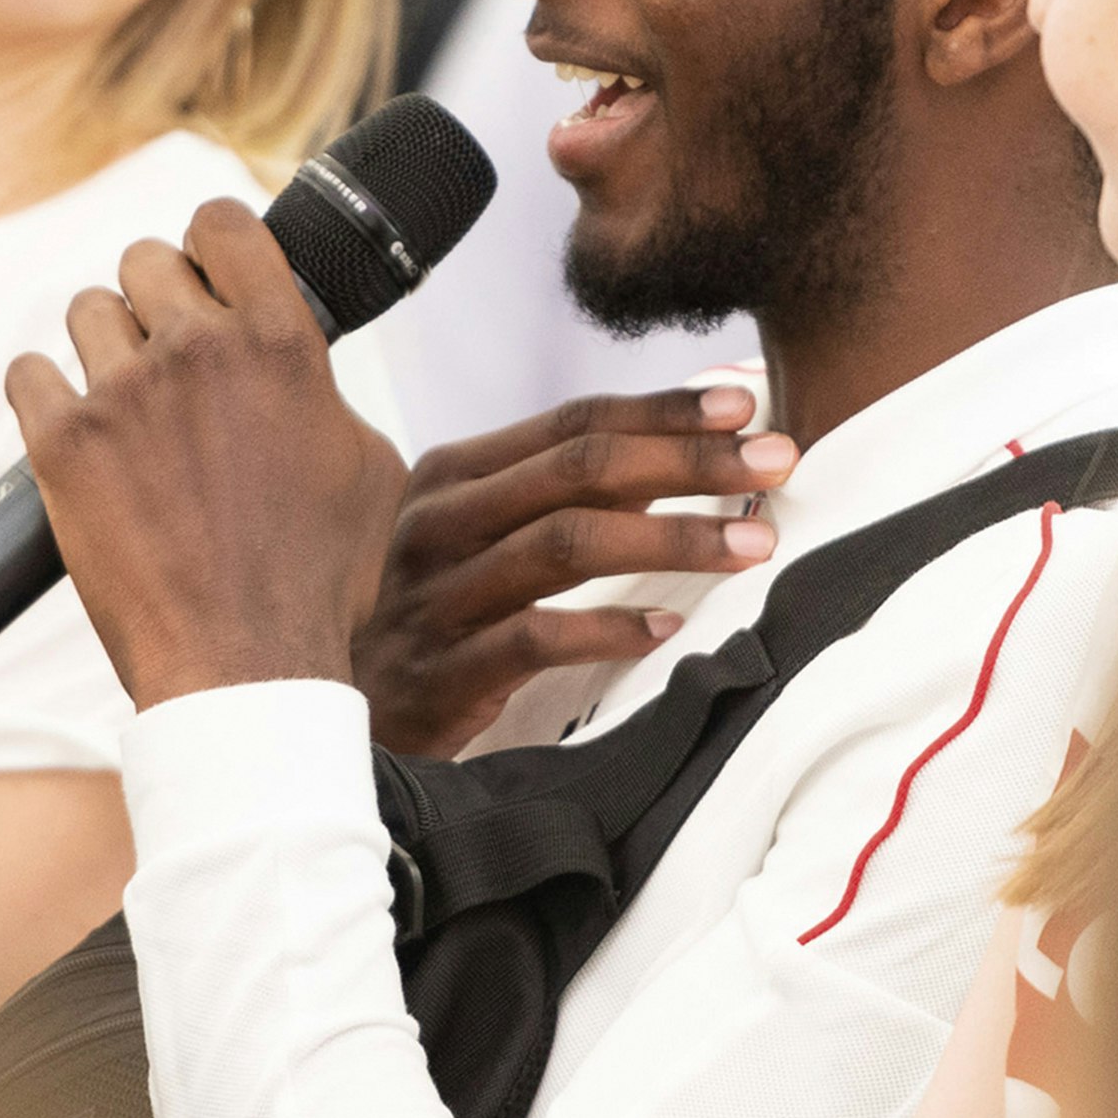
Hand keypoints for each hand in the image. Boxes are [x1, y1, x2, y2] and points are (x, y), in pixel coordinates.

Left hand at [6, 198, 408, 712]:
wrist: (247, 661)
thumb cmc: (318, 575)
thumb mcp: (367, 461)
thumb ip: (325, 391)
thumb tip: (301, 371)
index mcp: (280, 342)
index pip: (223, 223)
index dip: (211, 241)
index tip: (208, 269)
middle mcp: (198, 349)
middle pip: (145, 260)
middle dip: (155, 298)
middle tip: (167, 350)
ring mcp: (122, 394)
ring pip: (85, 310)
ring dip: (103, 346)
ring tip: (125, 400)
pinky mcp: (61, 445)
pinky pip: (27, 372)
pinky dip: (45, 395)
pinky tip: (74, 428)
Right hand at [353, 386, 797, 759]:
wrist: (341, 711)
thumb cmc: (436, 613)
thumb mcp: (485, 535)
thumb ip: (565, 493)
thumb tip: (680, 451)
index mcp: (454, 473)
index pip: (573, 422)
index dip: (663, 409)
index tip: (745, 405)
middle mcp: (441, 521)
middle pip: (580, 470)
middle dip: (688, 460)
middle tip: (776, 460)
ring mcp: (437, 595)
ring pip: (566, 544)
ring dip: (672, 537)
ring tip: (752, 544)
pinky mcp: (442, 670)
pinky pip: (535, 639)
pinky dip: (609, 630)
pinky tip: (667, 628)